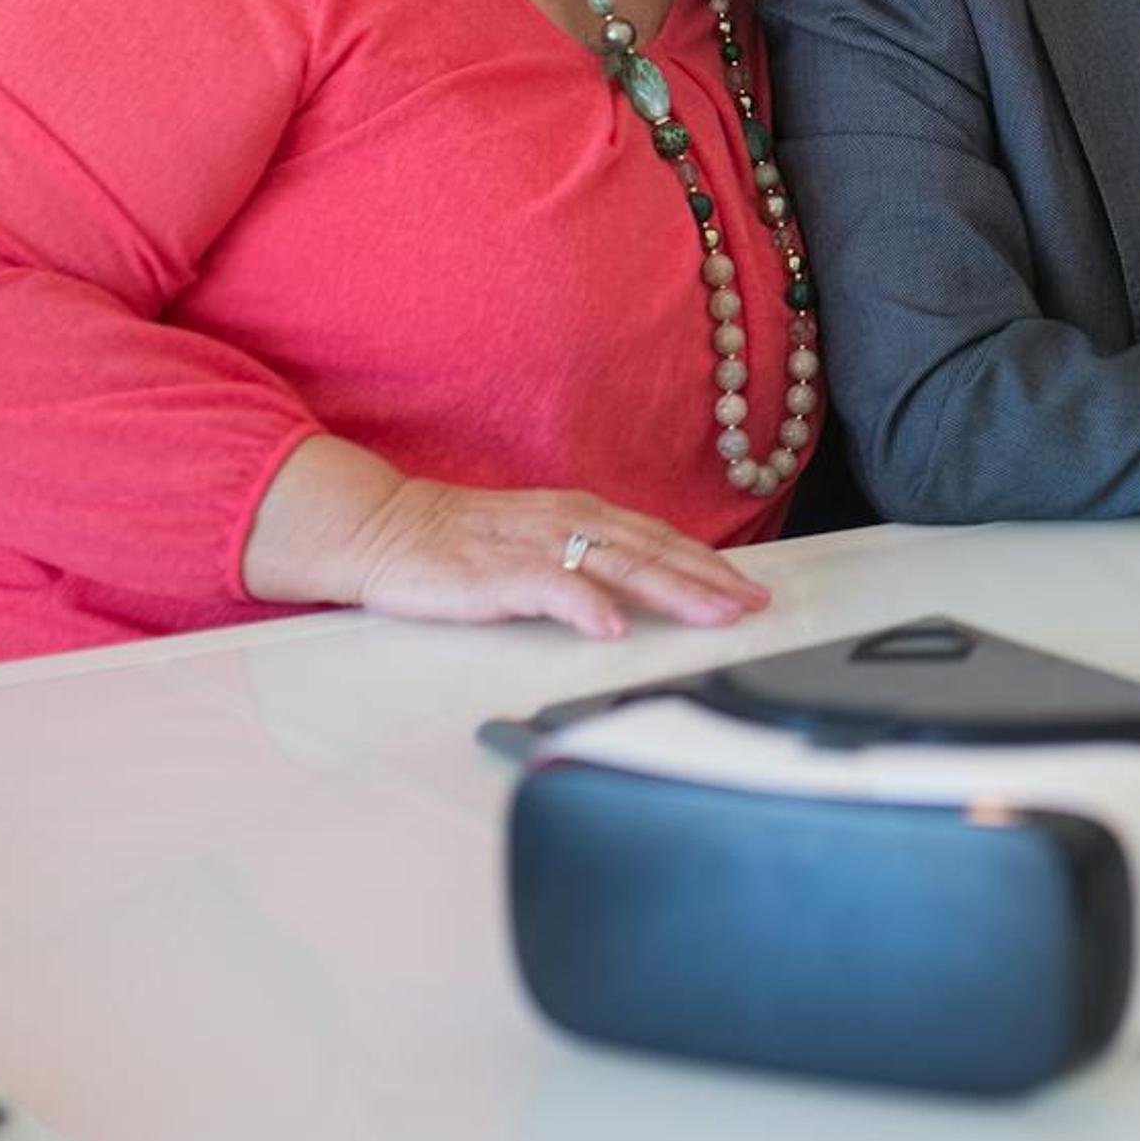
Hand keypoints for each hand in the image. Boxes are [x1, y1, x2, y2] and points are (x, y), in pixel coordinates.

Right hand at [347, 481, 771, 637]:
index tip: (748, 588)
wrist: (386, 528)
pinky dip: (587, 606)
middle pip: (654, 552)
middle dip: (710, 580)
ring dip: (672, 590)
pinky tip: (613, 626)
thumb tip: (637, 588)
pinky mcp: (499, 572)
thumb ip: (585, 559)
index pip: (659, 539)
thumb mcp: (537, 540)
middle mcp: (568, 522)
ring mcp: (536, 545)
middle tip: (753, 605)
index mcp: (580, 514)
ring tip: (712, 613)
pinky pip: (552, 587)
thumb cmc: (459, 541)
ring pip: (620, 565)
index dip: (708, 563)